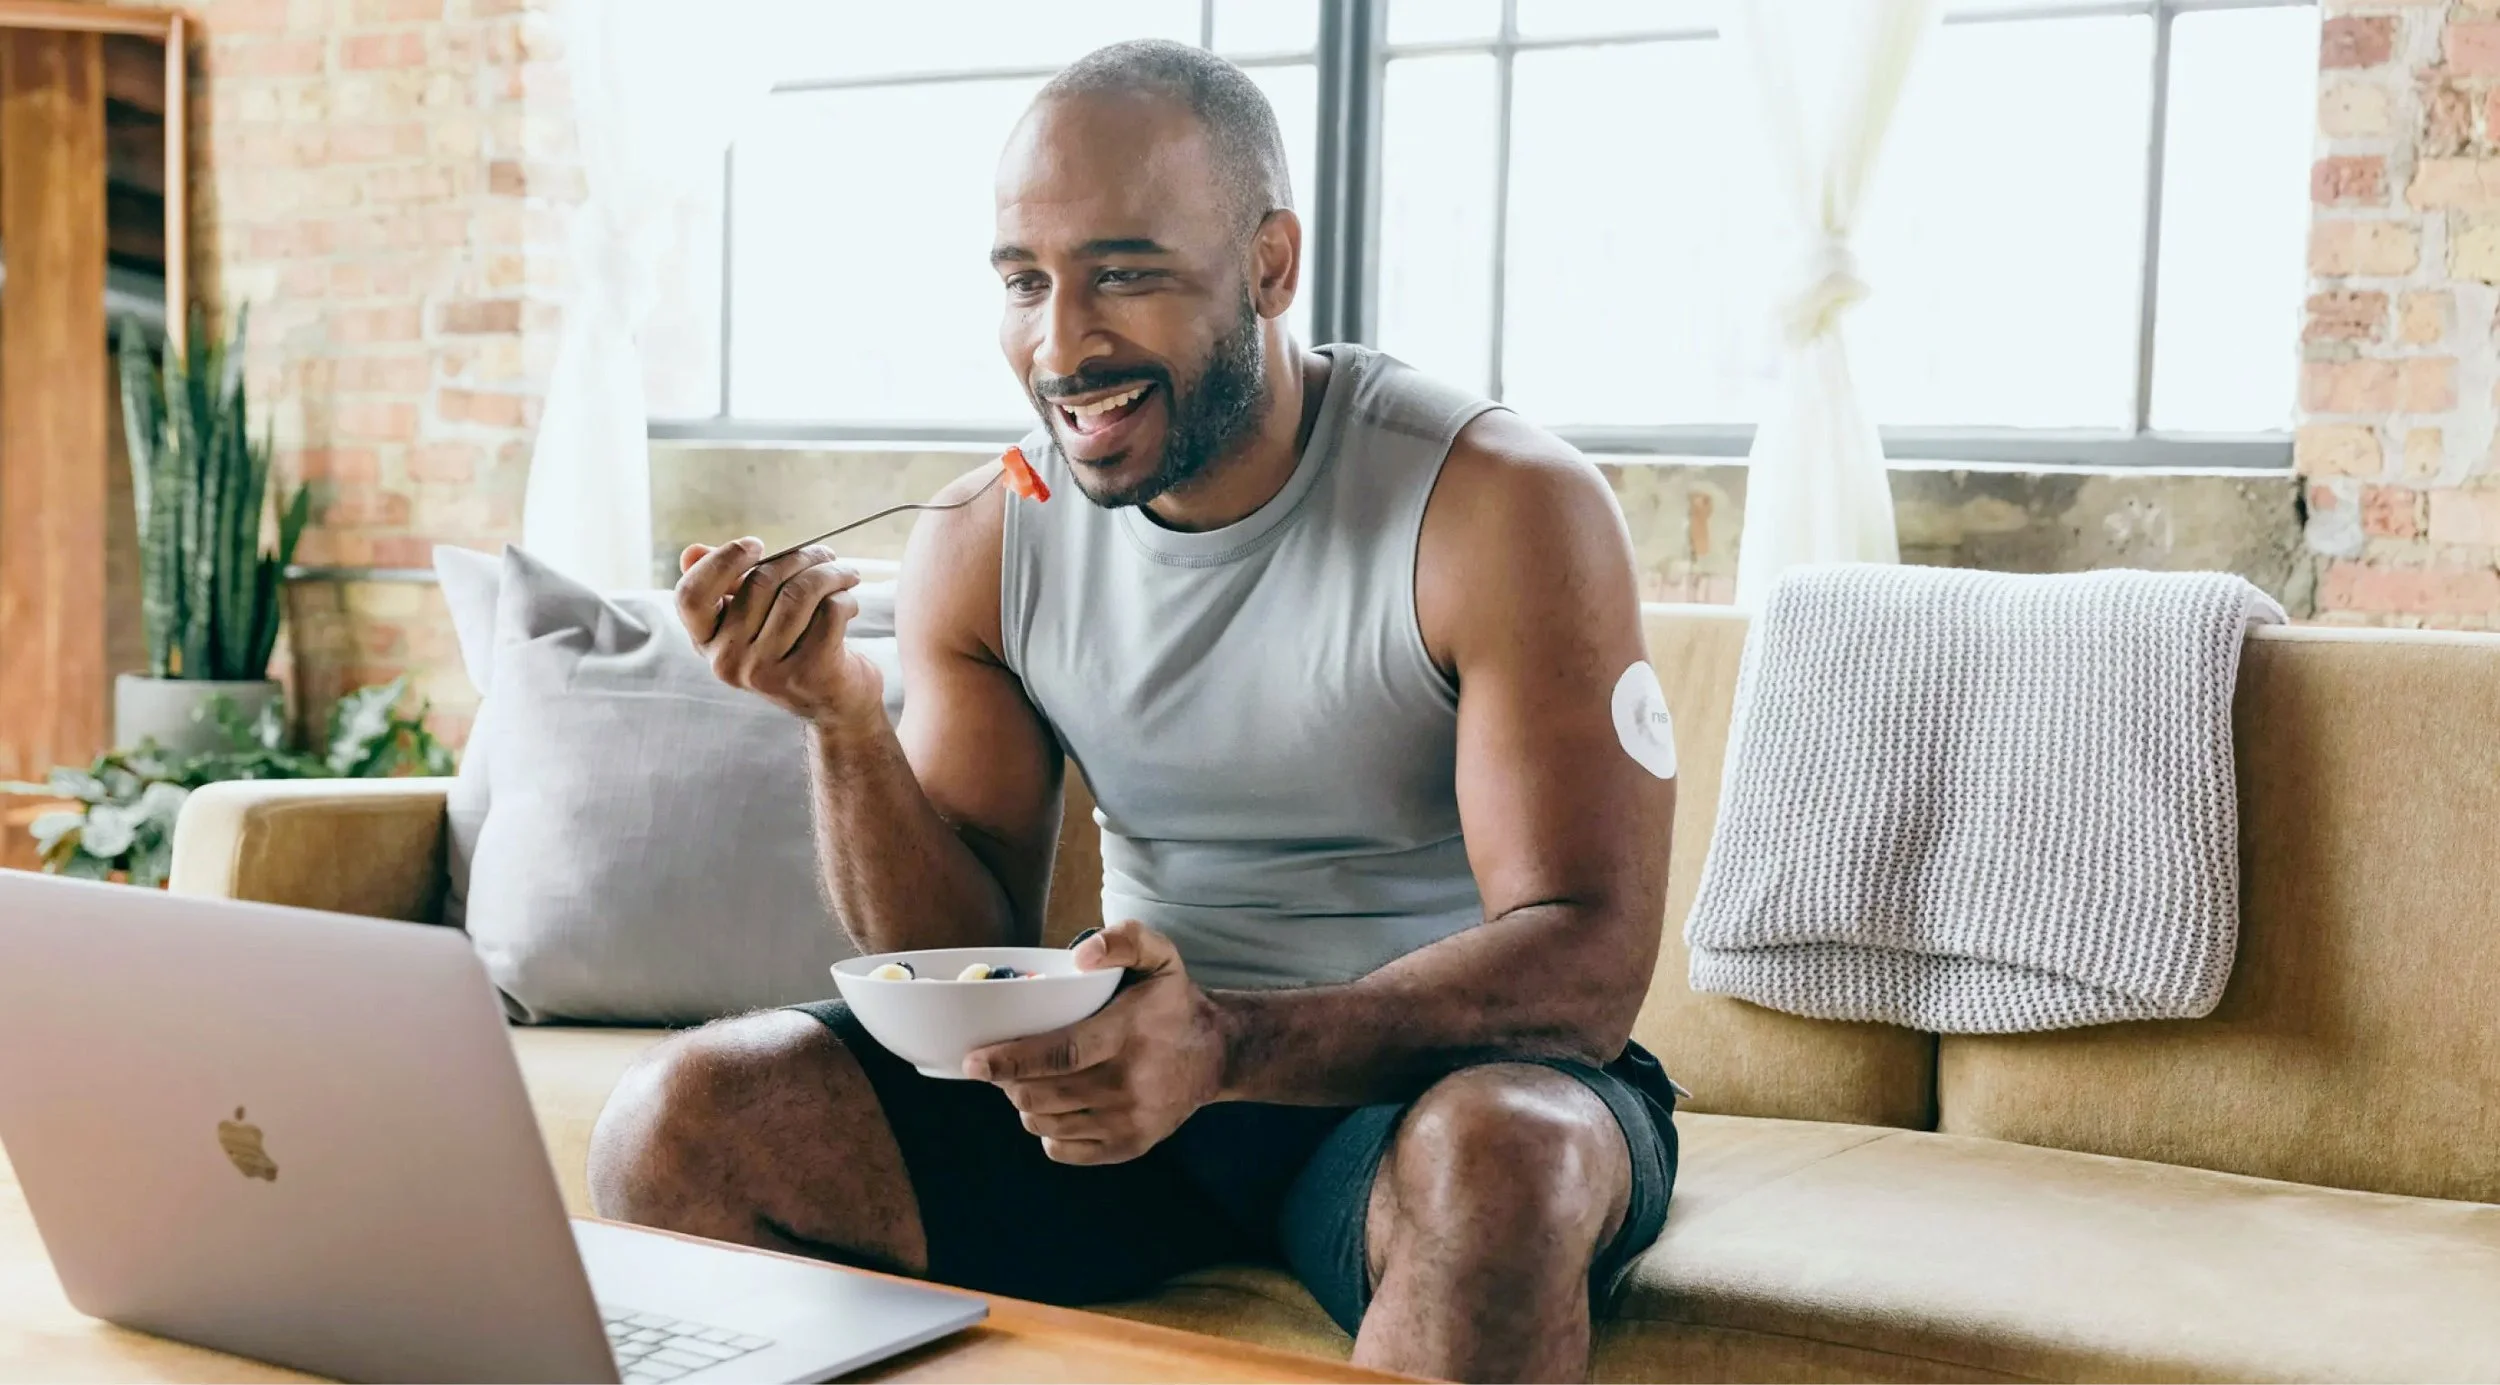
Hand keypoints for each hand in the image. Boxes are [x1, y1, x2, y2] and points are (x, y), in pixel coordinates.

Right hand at [675, 538, 881, 724]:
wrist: (833, 704)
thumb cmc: (791, 648)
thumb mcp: (752, 619)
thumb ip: (724, 585)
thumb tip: (691, 552)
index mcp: (707, 642)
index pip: (691, 596)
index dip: (721, 561)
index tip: (756, 545)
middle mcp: (727, 660)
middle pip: (759, 582)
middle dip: (799, 558)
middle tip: (824, 554)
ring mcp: (765, 671)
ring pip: (799, 593)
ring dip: (830, 574)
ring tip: (845, 574)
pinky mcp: (807, 673)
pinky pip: (829, 611)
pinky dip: (844, 598)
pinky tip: (848, 604)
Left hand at [964, 921, 1228, 1164]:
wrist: (1216, 1054)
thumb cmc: (1173, 1002)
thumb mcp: (1160, 956)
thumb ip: (1124, 940)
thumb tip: (1081, 955)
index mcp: (1130, 1034)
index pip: (1061, 1054)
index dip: (1011, 1060)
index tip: (974, 1062)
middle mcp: (1131, 1083)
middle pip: (1044, 1095)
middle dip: (1010, 1082)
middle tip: (1003, 1065)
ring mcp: (1130, 1120)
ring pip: (1047, 1124)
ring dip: (1025, 1105)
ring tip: (1030, 1082)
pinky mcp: (1130, 1146)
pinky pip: (1064, 1149)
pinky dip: (1047, 1131)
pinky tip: (1056, 1107)